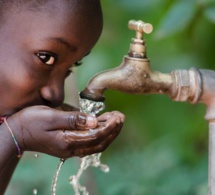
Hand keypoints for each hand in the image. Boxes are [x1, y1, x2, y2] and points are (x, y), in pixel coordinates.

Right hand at [6, 106, 123, 157]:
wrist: (18, 133)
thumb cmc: (32, 121)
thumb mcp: (51, 116)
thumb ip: (72, 119)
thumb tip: (93, 121)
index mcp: (67, 141)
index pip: (95, 136)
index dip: (109, 127)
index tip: (118, 117)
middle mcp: (71, 148)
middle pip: (99, 142)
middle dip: (113, 130)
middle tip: (121, 117)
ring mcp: (71, 148)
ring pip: (96, 144)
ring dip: (108, 132)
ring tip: (116, 119)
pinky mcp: (69, 144)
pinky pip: (89, 142)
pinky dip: (100, 134)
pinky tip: (104, 124)